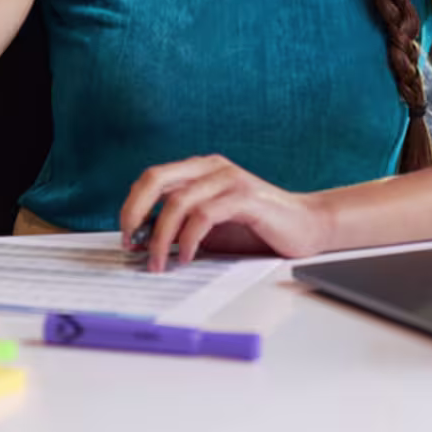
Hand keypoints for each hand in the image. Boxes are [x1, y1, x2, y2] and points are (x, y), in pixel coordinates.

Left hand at [118, 155, 332, 271]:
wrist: (306, 228)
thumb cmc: (256, 230)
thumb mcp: (209, 229)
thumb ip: (179, 228)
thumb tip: (141, 243)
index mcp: (200, 170)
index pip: (152, 178)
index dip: (131, 206)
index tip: (125, 236)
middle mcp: (212, 167)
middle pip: (156, 179)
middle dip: (134, 212)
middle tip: (129, 243)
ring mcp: (229, 179)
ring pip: (178, 201)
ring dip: (160, 237)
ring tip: (157, 263)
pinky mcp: (245, 197)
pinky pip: (204, 214)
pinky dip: (189, 238)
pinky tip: (187, 257)